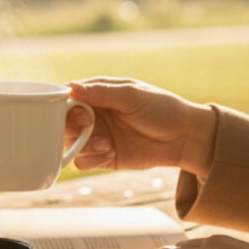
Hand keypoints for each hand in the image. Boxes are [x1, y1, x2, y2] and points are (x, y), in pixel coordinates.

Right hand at [65, 77, 216, 176]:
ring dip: (83, 145)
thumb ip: (100, 92)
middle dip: (72, 127)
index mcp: (98, 94)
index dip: (67, 107)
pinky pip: (82, 161)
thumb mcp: (131, 96)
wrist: (185, 138)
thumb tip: (69, 87)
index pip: (68, 98)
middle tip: (89, 127)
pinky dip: (91, 159)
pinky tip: (109, 153)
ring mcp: (97, 136)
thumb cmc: (162, 108)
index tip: (83, 113)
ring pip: (70, 144)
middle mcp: (94, 115)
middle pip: (64, 123)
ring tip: (106, 145)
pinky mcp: (104, 157)